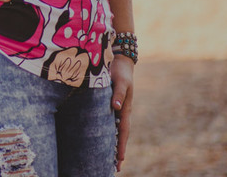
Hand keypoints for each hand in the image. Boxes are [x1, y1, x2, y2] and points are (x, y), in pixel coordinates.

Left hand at [110, 54, 134, 170]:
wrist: (120, 60)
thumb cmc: (120, 70)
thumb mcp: (120, 81)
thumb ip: (118, 94)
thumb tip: (116, 108)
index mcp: (125, 109)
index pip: (123, 132)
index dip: (121, 146)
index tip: (119, 160)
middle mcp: (121, 111)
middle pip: (119, 135)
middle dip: (118, 151)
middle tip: (115, 168)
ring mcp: (117, 108)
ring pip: (114, 129)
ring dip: (112, 143)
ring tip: (108, 158)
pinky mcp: (110, 102)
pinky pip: (108, 120)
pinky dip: (107, 131)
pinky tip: (101, 137)